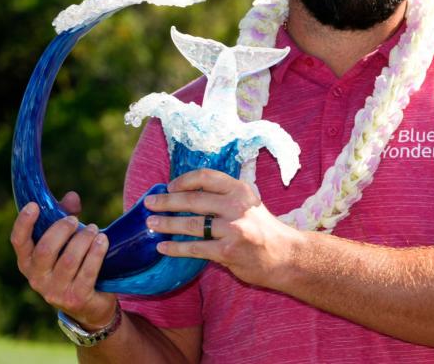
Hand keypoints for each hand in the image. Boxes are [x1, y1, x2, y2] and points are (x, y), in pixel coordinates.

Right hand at [10, 192, 116, 328]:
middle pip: (46, 249)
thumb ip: (65, 217)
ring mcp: (55, 292)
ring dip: (83, 240)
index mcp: (28, 262)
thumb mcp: (66, 241)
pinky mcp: (76, 298)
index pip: (18, 242)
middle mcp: (37, 279)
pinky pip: (88, 272)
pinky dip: (96, 253)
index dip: (24, 223)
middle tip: (75, 220)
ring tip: (94, 230)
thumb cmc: (74, 264)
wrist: (89, 304)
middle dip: (62, 230)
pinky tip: (103, 241)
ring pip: (69, 260)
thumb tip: (72, 197)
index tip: (34, 205)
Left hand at [143, 169, 303, 288]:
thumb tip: (186, 193)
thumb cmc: (263, 230)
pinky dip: (176, 248)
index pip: (206, 177)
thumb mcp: (248, 204)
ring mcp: (233, 229)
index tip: (169, 186)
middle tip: (149, 204)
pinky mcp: (228, 251)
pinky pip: (195, 248)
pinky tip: (163, 248)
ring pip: (191, 225)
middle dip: (167, 202)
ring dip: (167, 224)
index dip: (183, 180)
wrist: (284, 256)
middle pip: (193, 200)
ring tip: (151, 225)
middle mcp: (237, 206)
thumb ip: (224, 197)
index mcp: (241, 190)